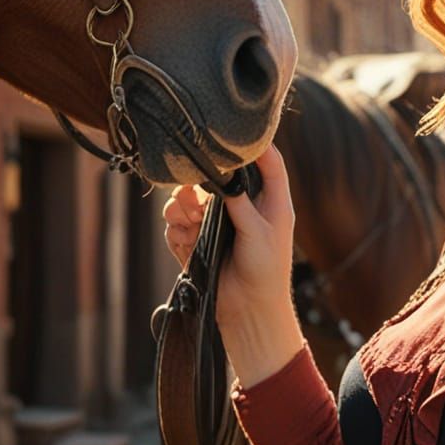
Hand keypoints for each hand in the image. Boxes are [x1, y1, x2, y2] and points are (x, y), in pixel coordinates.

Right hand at [162, 145, 304, 386]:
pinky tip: (183, 239)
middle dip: (197, 182)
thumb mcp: (260, 230)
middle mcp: (242, 206)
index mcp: (268, 199)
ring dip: (181, 206)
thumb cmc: (267, 269)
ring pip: (188, 200)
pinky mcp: (197, 242)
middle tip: (189, 192)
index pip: (266, 161)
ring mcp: (216, 224)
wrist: (250, 311)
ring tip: (184, 219)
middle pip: (214, 176)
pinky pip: (176, 226)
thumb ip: (240, 202)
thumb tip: (222, 173)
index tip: (233, 133)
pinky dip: (176, 230)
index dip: (254, 145)